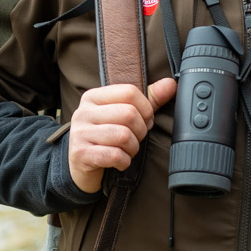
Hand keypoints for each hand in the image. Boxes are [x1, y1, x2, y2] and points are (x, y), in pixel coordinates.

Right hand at [68, 77, 175, 193]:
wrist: (79, 165)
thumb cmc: (105, 137)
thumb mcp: (123, 114)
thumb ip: (149, 99)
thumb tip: (170, 84)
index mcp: (93, 97)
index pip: (129, 92)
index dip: (146, 108)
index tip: (145, 120)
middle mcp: (83, 112)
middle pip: (128, 114)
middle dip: (141, 130)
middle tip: (137, 138)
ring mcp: (80, 133)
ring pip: (123, 136)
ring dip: (133, 147)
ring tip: (128, 150)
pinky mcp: (80, 154)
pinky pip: (114, 155)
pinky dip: (124, 161)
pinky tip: (120, 161)